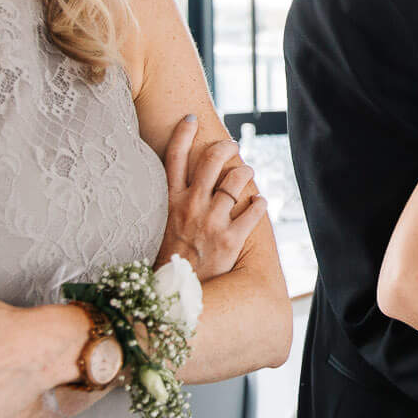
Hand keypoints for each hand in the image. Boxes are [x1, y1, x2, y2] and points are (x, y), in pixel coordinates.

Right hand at [157, 114, 265, 277]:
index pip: (173, 159)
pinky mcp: (230, 240)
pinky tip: (261, 202)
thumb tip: (179, 190)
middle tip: (232, 146)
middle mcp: (190, 207)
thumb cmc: (167, 263)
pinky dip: (260, 203)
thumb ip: (168, 208)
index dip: (182, 134)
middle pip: (210, 161)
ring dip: (246, 172)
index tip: (191, 118)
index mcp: (169, 203)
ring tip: (247, 173)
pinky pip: (253, 210)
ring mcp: (211, 223)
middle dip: (225, 147)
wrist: (173, 298)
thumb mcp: (157, 230)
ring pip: (236, 181)